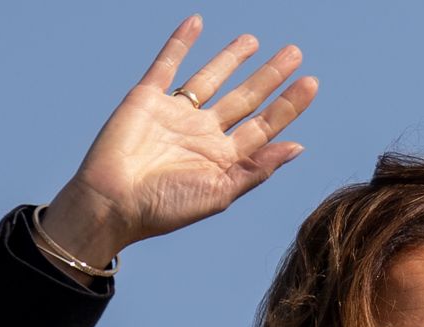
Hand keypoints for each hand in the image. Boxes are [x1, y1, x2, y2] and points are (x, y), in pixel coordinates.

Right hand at [39, 16, 318, 269]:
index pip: (264, 126)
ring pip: (211, 78)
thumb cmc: (166, 208)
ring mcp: (176, 114)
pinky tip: (196, 23)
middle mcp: (203, 133)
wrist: (112, 203)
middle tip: (295, 53)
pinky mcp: (147, 98)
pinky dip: (180, 43)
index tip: (310, 83)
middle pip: (245, 98)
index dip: (287, 105)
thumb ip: (257, 168)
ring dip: (232, 58)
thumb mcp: (220, 192)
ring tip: (254, 41)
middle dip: (269, 76)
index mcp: (224, 158)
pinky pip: (167, 64)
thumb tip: (297, 146)